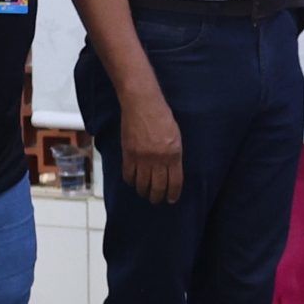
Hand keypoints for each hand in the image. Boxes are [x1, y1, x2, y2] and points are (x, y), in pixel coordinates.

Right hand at [119, 84, 182, 204]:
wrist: (142, 104)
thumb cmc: (162, 116)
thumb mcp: (175, 136)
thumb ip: (174, 154)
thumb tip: (171, 171)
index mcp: (174, 154)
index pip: (175, 182)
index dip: (173, 194)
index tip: (171, 199)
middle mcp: (158, 159)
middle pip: (158, 187)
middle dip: (157, 197)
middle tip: (157, 200)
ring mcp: (142, 157)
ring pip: (142, 184)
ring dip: (143, 192)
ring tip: (144, 193)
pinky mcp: (128, 153)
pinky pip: (128, 174)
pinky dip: (130, 181)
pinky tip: (133, 182)